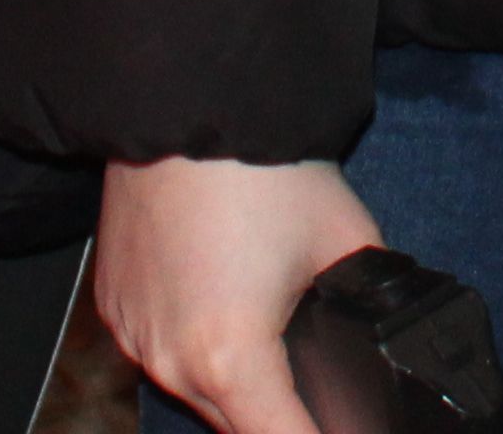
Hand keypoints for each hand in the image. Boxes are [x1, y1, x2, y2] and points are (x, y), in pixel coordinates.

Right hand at [92, 154, 383, 433]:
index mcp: (231, 358)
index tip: (346, 430)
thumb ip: (369, 301)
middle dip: (283, 417)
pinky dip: (195, 351)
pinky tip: (228, 314)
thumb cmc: (262, 166)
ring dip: (237, 389)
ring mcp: (135, 338)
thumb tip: (388, 333)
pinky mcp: (114, 310)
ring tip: (277, 348)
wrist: (184, 101)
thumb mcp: (347, 239)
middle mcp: (172, 362)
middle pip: (237, 427)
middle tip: (321, 400)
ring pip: (196, 396)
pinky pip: (161, 355)